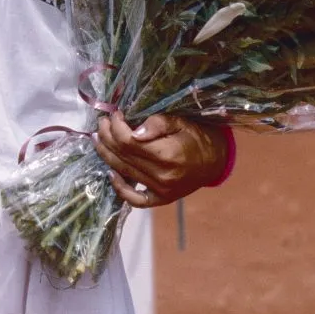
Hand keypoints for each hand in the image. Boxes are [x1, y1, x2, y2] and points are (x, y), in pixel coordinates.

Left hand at [92, 111, 228, 208]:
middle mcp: (163, 175)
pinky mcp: (161, 199)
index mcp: (168, 154)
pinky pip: (135, 199)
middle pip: (123, 156)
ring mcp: (161, 190)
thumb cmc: (198, 136)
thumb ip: (157, 124)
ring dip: (106, 155)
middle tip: (101, 123)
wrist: (216, 160)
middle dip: (107, 137)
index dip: (116, 126)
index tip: (114, 114)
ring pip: (124, 172)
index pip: (128, 141)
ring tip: (98, 139)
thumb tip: (133, 132)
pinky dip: (120, 188)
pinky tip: (111, 173)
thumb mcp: (181, 121)